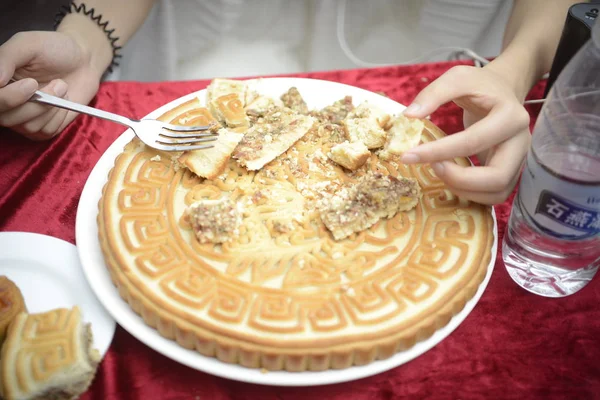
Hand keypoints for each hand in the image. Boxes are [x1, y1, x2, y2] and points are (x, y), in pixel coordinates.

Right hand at [0, 31, 104, 139]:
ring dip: (51, 106)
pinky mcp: (43, 128)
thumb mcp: (28, 44)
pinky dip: (59, 115)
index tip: (31, 83)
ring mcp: (23, 118)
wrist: (83, 60)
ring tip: (61, 85)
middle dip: (34, 104)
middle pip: (6, 119)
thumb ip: (6, 57)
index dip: (8, 98)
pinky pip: (46, 130)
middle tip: (56, 83)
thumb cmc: (53, 49)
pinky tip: (64, 99)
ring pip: (28, 126)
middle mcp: (6, 102)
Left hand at [401, 65, 530, 204]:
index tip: (409, 156)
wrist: (502, 92)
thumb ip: (433, 93)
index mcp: (511, 116)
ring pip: (497, 193)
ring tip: (441, 171)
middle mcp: (521, 143)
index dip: (438, 152)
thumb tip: (410, 116)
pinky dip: (471, 194)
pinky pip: (494, 195)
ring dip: (464, 190)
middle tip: (432, 167)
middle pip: (496, 177)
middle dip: (458, 179)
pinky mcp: (511, 173)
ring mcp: (519, 161)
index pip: (473, 141)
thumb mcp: (458, 78)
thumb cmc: (480, 86)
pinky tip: (452, 178)